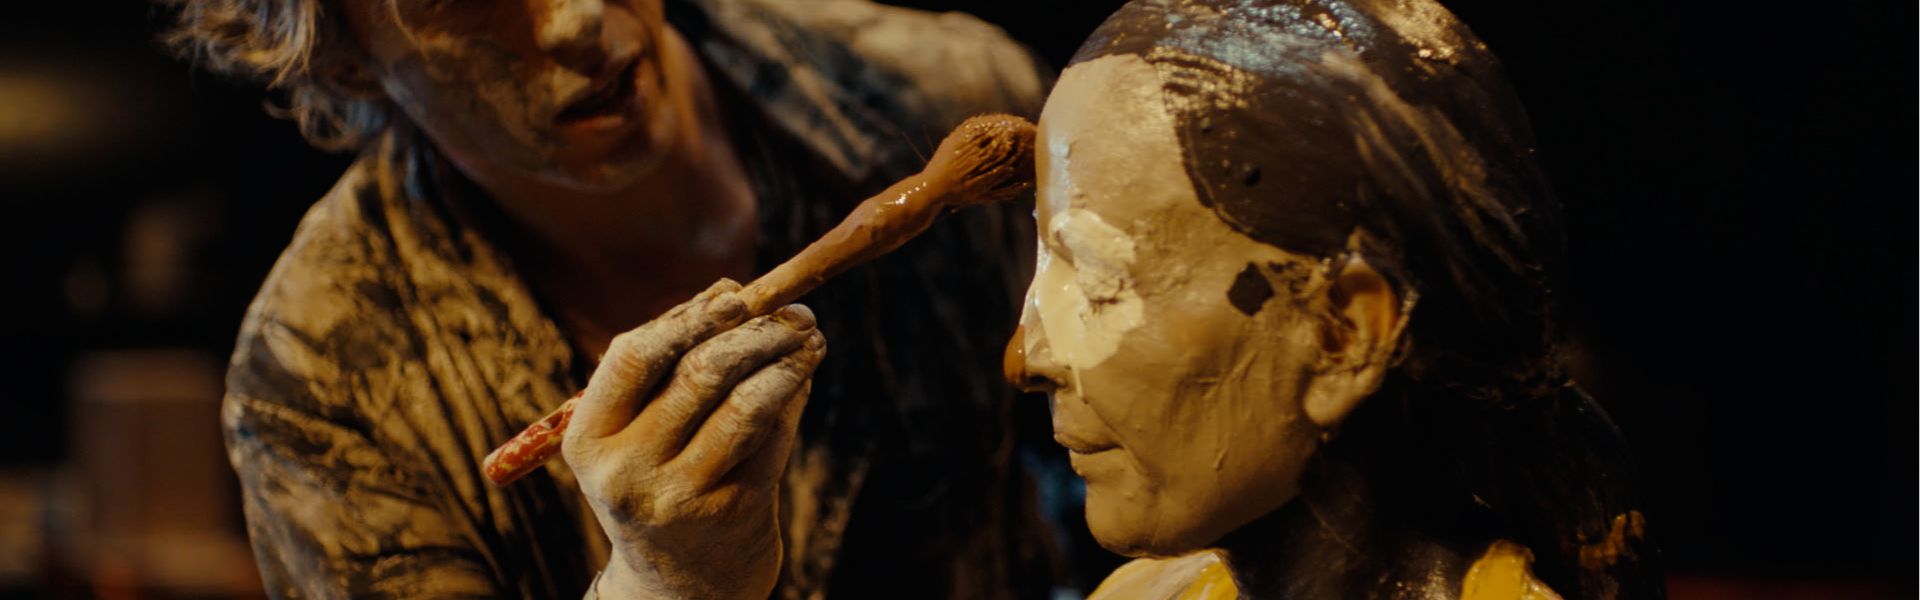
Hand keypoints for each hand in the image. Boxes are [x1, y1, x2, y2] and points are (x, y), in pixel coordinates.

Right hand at [562, 279, 824, 598]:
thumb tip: (729, 290)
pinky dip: (793, 396)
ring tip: (810, 337)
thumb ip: (674, 362)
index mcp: (589, 439)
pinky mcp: (733, 512)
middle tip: (790, 312)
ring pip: (744, 403)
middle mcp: (626, 470)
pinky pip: (772, 436)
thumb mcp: (642, 431)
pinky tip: (804, 374)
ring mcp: (679, 496)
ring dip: (786, 360)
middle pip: (698, 374)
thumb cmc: (660, 481)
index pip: (634, 356)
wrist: (679, 587)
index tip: (736, 294)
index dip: (689, 317)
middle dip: (753, 332)